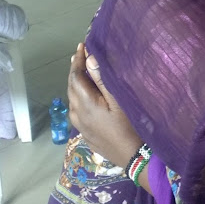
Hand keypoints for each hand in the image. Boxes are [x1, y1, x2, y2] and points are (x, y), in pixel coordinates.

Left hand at [68, 43, 141, 168]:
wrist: (134, 157)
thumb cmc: (130, 126)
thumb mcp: (119, 101)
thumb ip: (102, 80)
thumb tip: (89, 60)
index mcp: (86, 103)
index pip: (75, 77)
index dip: (77, 60)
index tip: (82, 46)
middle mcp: (78, 114)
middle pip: (71, 87)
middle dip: (74, 70)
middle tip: (80, 55)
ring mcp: (80, 125)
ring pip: (72, 99)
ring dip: (75, 84)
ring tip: (82, 73)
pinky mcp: (85, 133)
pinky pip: (76, 110)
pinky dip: (78, 97)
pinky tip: (86, 97)